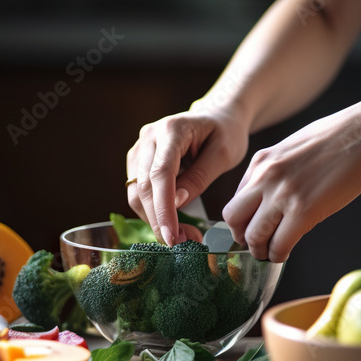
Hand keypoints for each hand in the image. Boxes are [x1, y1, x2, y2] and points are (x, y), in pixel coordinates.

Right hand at [126, 102, 249, 245]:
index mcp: (171, 130)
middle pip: (143, 187)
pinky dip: (153, 211)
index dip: (163, 209)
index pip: (160, 174)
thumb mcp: (223, 154)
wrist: (217, 117)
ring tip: (183, 236)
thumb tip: (176, 203)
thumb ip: (199, 177)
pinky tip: (173, 223)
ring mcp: (140, 149)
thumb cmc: (225, 132)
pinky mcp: (138, 162)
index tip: (173, 236)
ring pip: (136, 193)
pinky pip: (138, 192)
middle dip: (159, 221)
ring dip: (155, 220)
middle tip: (183, 243)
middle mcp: (148, 137)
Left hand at [222, 104, 360, 261]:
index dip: (242, 219)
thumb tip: (269, 199)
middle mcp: (264, 177)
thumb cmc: (337, 138)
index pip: (235, 199)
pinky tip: (284, 254)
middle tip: (255, 245)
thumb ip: (275, 173)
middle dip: (242, 236)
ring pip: (253, 236)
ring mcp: (282, 194)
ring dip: (259, 250)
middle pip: (233, 218)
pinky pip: (280, 244)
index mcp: (260, 161)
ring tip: (269, 253)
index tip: (250, 228)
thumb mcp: (291, 149)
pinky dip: (278, 255)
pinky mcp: (304, 211)